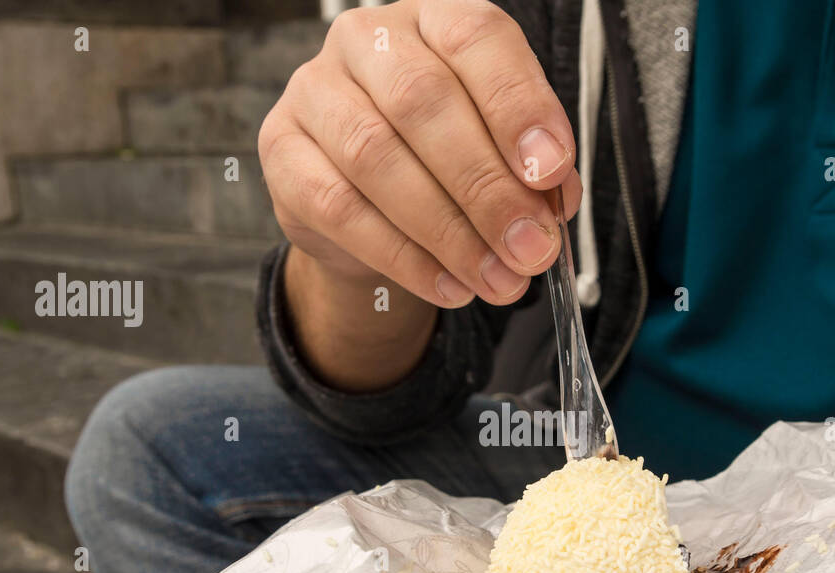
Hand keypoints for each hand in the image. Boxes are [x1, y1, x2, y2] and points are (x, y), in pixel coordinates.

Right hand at [259, 0, 581, 310]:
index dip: (517, 106)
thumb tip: (552, 203)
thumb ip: (533, 168)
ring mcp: (315, 89)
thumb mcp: (500, 152)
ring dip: (447, 231)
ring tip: (496, 277)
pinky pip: (339, 207)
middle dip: (487, 186)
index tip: (552, 172)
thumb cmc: (444, 161)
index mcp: (435, 19)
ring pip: (376, 156)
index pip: (475, 39)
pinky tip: (447, 284)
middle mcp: (369, 40)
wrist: (370, 207)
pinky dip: (402, 256)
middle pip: (424, 102)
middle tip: (529, 246)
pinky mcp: (281, 149)